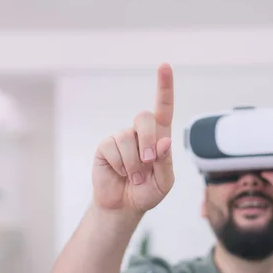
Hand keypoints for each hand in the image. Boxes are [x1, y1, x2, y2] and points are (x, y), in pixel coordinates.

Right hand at [92, 63, 174, 212]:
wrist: (124, 206)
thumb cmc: (148, 191)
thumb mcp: (164, 181)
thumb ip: (166, 162)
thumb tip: (165, 140)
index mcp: (159, 136)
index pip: (163, 108)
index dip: (164, 87)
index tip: (164, 66)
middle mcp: (140, 133)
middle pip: (144, 117)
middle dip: (149, 140)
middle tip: (149, 162)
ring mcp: (121, 138)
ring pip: (128, 138)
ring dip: (134, 163)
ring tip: (135, 177)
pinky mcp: (106, 147)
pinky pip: (113, 148)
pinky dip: (121, 165)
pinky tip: (120, 173)